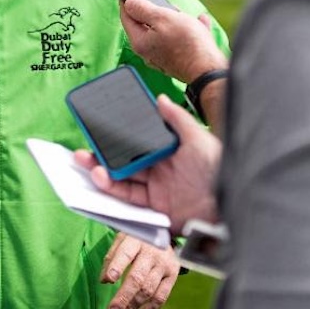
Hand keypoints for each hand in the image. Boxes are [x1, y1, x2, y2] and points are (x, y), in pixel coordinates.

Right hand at [74, 95, 221, 234]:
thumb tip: (160, 98)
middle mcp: (161, 168)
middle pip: (127, 160)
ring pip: (123, 178)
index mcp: (171, 150)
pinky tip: (101, 178)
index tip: (101, 128)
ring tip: (87, 163)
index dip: (121, 136)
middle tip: (84, 149)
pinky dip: (112, 189)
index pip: (140, 139)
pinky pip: (127, 198)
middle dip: (104, 155)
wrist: (225, 210)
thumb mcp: (198, 139)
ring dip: (103, 171)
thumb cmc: (218, 172)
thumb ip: (177, 119)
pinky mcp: (154, 208)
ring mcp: (157, 188)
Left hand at [100, 233, 179, 308]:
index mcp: (136, 240)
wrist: (165, 232)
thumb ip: (111, 258)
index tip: (108, 280)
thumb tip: (104, 280)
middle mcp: (152, 253)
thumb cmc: (136, 240)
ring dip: (132, 308)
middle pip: (137, 278)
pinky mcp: (172, 276)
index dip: (117, 267)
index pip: (125, 253)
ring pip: (148, 291)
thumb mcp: (122, 239)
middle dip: (123, 298)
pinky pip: (161, 298)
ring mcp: (164, 265)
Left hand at [120, 0, 226, 83]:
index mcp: (140, 42)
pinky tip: (200, 21)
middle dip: (155, 11)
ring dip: (176, 20)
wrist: (209, 70)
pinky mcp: (179, 60)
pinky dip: (190, 30)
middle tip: (163, 2)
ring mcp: (164, 58)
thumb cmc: (187, 43)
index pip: (126, 18)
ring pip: (165, 32)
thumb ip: (142, 9)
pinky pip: (181, 40)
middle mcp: (148, 52)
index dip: (127, 2)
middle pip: (145, 25)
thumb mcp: (162, 18)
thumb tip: (129, 3)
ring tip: (184, 13)